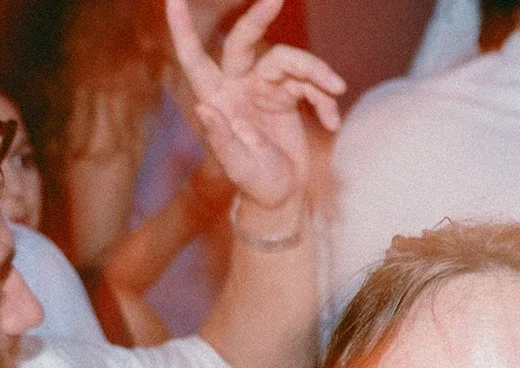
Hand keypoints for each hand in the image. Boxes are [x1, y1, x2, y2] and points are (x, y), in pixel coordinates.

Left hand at [164, 0, 343, 218]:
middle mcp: (238, 87)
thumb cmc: (256, 184)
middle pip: (245, 42)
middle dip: (258, 18)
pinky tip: (333, 123)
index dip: (183, 30)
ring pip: (288, 62)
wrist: (284, 197)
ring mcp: (264, 88)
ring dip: (315, 73)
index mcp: (217, 99)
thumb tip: (203, 107)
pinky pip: (310, 84)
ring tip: (336, 92)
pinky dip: (325, 100)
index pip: (195, 60)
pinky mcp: (288, 95)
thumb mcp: (239, 167)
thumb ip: (223, 139)